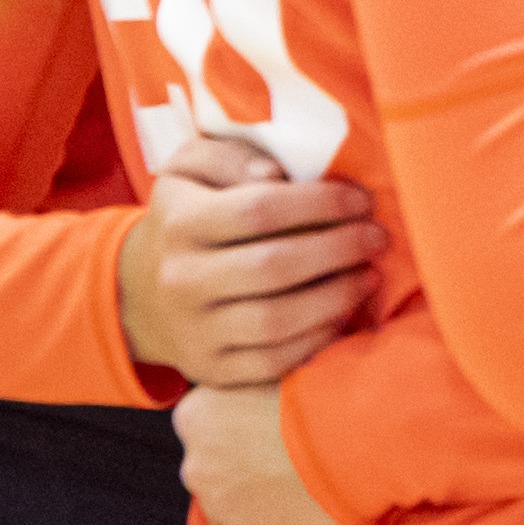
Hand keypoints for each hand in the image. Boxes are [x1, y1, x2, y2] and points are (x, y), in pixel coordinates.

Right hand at [117, 149, 385, 389]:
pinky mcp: (212, 370)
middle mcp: (182, 280)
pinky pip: (275, 362)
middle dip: (339, 250)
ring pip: (276, 321)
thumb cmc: (189, 215)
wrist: (145, 293)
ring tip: (370, 275)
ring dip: (337, 297)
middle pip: (272, 267)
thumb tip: (277, 172)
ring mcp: (195, 331)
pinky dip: (318, 339)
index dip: (319, 203)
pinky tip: (344, 314)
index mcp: (180, 222)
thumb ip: (232, 155)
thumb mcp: (192, 168)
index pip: (257, 209)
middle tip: (378, 238)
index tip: (361, 200)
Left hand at [177, 377, 341, 524]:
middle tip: (274, 456)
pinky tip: (277, 512)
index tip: (256, 425)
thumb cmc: (318, 398)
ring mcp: (217, 506)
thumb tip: (246, 383)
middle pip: (204, 464)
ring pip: (217, 501)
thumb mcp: (268, 370)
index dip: (228, 424)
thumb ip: (241, 384)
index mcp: (194, 414)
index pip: (196, 423)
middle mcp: (195, 462)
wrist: (354, 442)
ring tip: (285, 483)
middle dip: (231, 462)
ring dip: (241, 495)